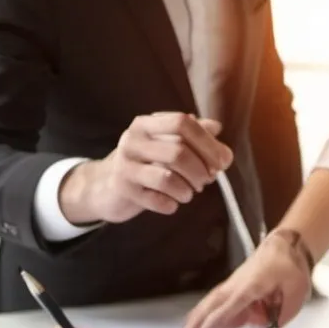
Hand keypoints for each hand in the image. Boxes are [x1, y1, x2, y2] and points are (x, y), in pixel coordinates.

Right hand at [59, 112, 232, 224]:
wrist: (105, 187)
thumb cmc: (145, 164)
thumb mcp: (165, 144)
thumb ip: (192, 135)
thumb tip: (217, 128)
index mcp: (147, 124)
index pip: (182, 123)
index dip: (208, 143)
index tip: (223, 162)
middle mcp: (134, 140)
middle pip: (179, 151)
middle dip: (201, 171)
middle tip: (206, 182)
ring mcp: (126, 165)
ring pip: (168, 178)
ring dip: (188, 190)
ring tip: (188, 194)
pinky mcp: (123, 189)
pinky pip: (157, 200)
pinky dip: (172, 205)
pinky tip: (172, 204)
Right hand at [172, 228, 312, 327]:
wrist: (284, 245)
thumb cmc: (288, 265)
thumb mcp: (296, 291)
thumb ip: (284, 314)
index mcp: (247, 288)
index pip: (223, 311)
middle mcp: (233, 288)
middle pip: (206, 310)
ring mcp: (230, 289)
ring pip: (206, 308)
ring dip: (193, 326)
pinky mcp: (232, 291)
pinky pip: (215, 307)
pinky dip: (204, 319)